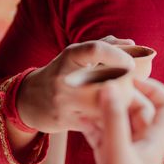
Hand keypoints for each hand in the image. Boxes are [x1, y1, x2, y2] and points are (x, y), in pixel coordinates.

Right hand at [17, 37, 147, 133]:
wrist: (28, 100)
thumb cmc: (61, 72)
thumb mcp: (75, 55)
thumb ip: (103, 46)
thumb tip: (131, 42)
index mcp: (69, 56)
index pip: (94, 49)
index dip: (117, 54)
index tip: (131, 63)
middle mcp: (64, 77)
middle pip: (102, 80)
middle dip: (124, 84)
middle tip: (136, 87)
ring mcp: (63, 100)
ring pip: (100, 104)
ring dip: (118, 104)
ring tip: (130, 102)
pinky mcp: (64, 120)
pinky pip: (93, 121)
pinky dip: (106, 119)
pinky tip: (115, 117)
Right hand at [80, 78, 163, 163]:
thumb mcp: (117, 156)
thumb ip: (114, 121)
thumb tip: (112, 87)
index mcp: (155, 143)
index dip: (153, 87)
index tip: (130, 76)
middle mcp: (144, 146)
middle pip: (139, 110)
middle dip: (122, 95)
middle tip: (99, 81)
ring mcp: (126, 155)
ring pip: (119, 122)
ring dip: (105, 109)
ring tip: (85, 95)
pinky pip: (104, 136)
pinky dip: (94, 125)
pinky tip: (78, 118)